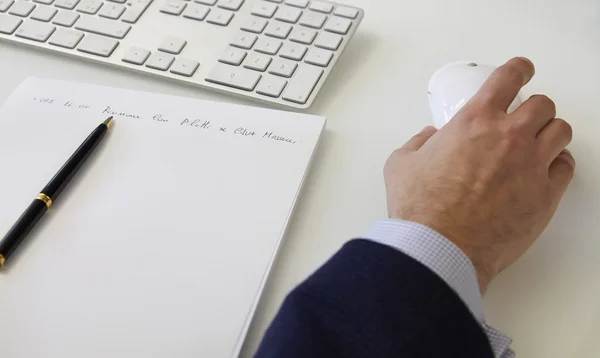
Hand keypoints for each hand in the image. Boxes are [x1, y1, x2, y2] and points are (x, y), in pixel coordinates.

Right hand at [384, 57, 574, 292]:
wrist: (440, 247)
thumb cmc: (420, 208)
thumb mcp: (401, 164)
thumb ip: (417, 143)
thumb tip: (428, 138)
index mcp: (473, 122)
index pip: (508, 78)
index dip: (519, 68)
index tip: (522, 70)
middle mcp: (508, 137)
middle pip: (543, 104)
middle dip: (534, 107)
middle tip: (524, 117)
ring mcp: (531, 165)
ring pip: (561, 131)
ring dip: (550, 132)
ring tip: (538, 142)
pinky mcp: (545, 195)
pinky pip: (566, 167)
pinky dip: (558, 164)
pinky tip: (545, 170)